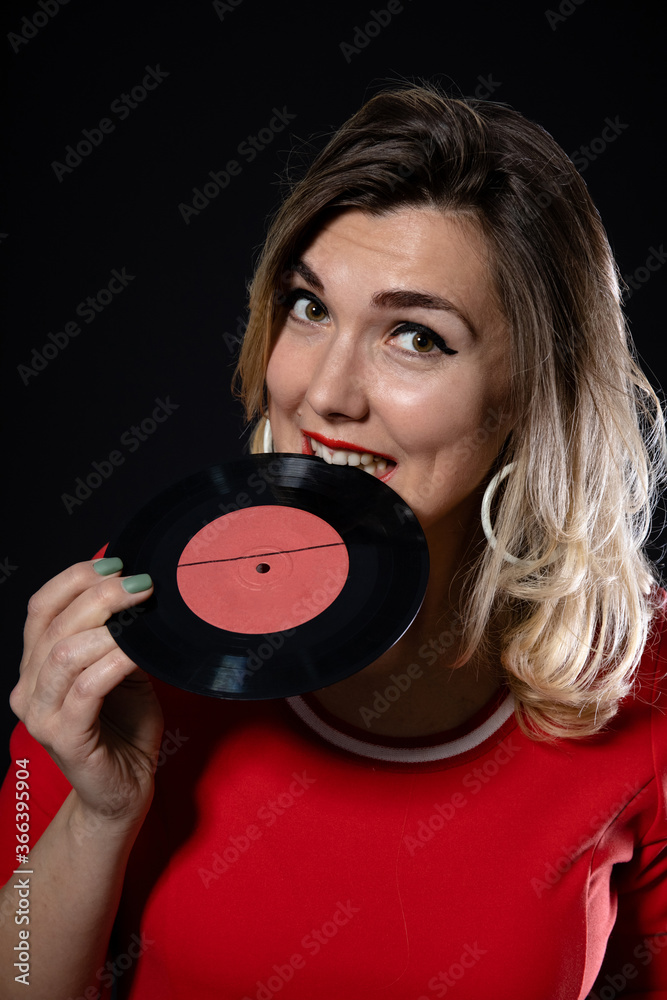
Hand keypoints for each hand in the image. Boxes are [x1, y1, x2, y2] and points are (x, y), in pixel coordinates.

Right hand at [10, 558, 163, 831]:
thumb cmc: (126, 727)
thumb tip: (137, 585)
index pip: (41, 607)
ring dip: (108, 625)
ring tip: (143, 611)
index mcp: (36, 665)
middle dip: (100, 595)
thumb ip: (117, 634)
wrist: (125, 788)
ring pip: (64, 653)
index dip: (75, 579)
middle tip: (142, 584)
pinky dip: (115, 661)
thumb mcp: (121, 668)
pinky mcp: (65, 739)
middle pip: (54, 624)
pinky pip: (87, 688)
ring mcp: (41, 716)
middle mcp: (28, 688)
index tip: (117, 563)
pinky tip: (139, 650)